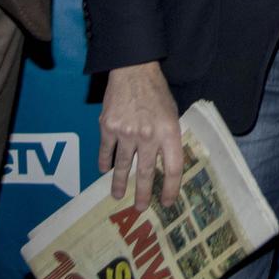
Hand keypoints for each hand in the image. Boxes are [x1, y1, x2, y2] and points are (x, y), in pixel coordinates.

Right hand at [99, 63, 184, 206]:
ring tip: (117, 196)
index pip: (173, 168)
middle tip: (140, 208)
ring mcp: (126, 132)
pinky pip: (106, 151)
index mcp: (169, 132)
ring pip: (122, 166)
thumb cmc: (157, 92)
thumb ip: (169, 137)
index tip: (168, 202)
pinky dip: (105, 162)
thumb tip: (165, 162)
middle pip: (146, 173)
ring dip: (120, 183)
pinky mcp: (108, 127)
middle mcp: (148, 135)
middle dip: (143, 194)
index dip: (171, 188)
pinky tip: (105, 170)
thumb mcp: (172, 113)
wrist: (133, 70)